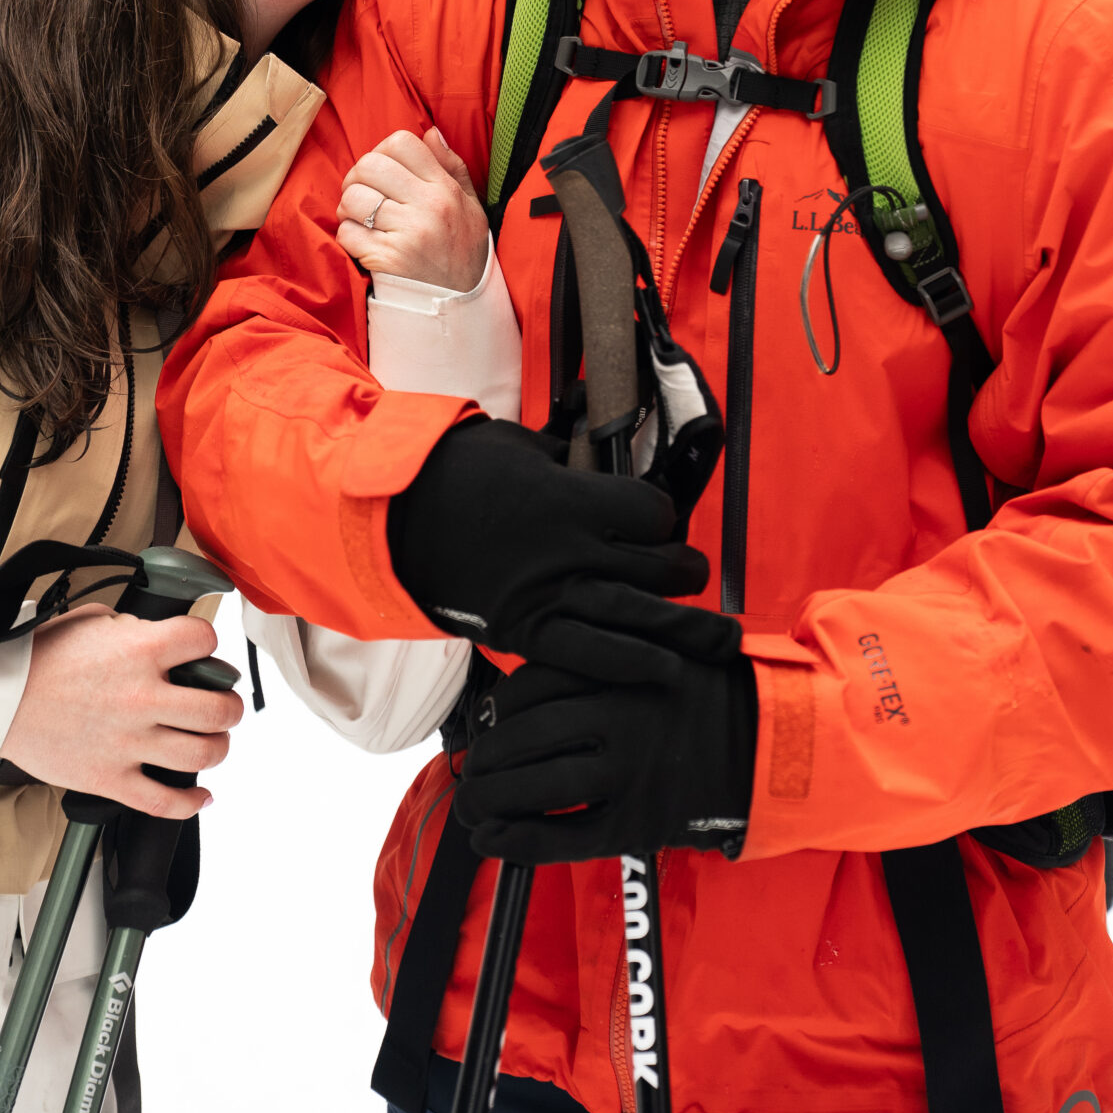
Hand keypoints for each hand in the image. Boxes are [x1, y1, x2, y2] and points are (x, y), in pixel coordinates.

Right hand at [0, 605, 242, 819]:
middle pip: (218, 709)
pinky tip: (201, 794)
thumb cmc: (40, 658)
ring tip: (213, 741)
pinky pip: (164, 802)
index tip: (204, 652)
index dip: (209, 643)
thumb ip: (135, 628)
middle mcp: (142, 697)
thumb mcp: (94, 621)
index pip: (204, 641)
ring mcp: (129, 743)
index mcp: (140, 651)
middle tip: (225, 705)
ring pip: (201, 755)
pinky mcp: (111, 779)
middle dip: (230, 706)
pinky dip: (191, 803)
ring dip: (218, 748)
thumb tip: (158, 638)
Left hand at [337, 127, 488, 291]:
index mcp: (445, 189)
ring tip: (361, 218)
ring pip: (353, 198)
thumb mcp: (469, 206)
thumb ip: (451, 167)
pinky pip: (347, 233)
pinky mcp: (387, 259)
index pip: (401, 142)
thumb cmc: (462, 251)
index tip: (384, 171)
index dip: (383, 151)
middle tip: (364, 194)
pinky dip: (348, 236)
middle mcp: (428, 207)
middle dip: (358, 177)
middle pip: (370, 165)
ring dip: (349, 208)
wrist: (461, 305)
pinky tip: (363, 243)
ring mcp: (407, 234)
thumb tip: (430, 133)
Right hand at [386, 417, 714, 655]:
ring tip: (717, 638)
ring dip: (685, 627)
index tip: (658, 519)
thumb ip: (568, 455)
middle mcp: (568, 550)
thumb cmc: (454, 471)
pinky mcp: (525, 631)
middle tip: (688, 572)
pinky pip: (590, 655)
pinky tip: (665, 670)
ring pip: (638, 617)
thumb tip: (600, 442)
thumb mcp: (519, 444)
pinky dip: (632, 665)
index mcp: (569, 498)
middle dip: (684, 569)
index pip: (653, 513)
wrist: (395, 519)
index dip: (663, 516)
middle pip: (658, 566)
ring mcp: (548, 595)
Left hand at [454, 646, 755, 863]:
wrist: (775, 745)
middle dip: (488, 757)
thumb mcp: (660, 649)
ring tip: (473, 805)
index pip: (533, 684)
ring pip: (538, 784)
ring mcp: (629, 771)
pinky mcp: (640, 822)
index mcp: (619, 668)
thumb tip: (529, 688)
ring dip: (492, 798)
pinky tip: (493, 842)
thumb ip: (602, 658)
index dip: (501, 709)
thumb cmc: (711, 697)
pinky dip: (521, 841)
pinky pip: (566, 835)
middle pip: (526, 734)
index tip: (490, 722)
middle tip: (471, 769)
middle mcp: (619, 715)